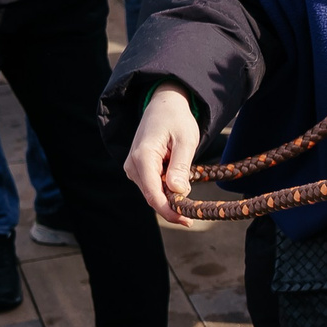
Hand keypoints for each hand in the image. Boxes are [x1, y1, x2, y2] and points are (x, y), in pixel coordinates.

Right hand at [125, 83, 201, 226]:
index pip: (153, 193)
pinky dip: (167, 189)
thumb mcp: (186, 140)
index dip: (169, 211)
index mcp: (143, 156)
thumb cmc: (177, 119)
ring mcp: (132, 168)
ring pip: (153, 193)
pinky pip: (153, 186)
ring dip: (170, 196)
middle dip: (172, 206)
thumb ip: (180, 165)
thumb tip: (178, 191)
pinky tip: (178, 179)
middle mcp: (132, 165)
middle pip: (152, 196)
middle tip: (194, 213)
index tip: (187, 220)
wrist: (164, 105)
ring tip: (187, 180)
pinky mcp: (138, 170)